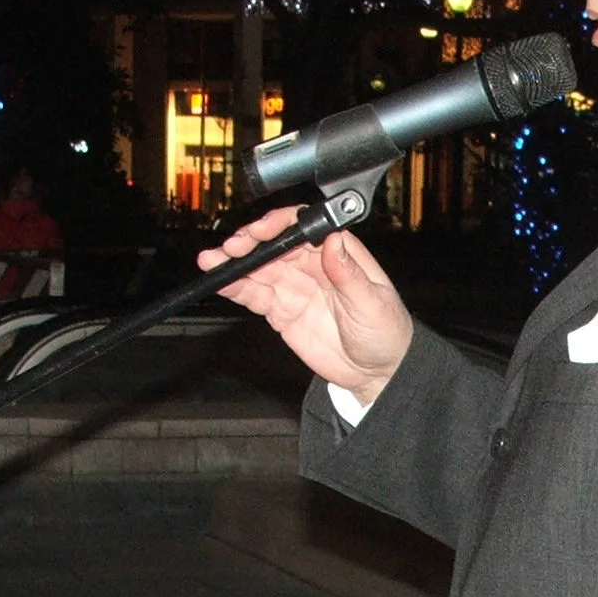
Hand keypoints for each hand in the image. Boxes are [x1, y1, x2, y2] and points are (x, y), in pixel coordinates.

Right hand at [196, 206, 413, 403]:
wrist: (376, 372)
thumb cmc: (386, 332)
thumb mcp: (372, 304)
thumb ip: (350, 275)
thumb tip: (334, 240)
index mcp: (339, 253)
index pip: (304, 227)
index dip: (280, 224)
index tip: (263, 231)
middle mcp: (313, 265)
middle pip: (274, 244)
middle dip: (250, 243)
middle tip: (231, 248)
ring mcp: (296, 287)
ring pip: (259, 268)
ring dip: (234, 263)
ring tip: (211, 261)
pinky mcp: (282, 310)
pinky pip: (255, 294)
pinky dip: (236, 288)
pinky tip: (219, 282)